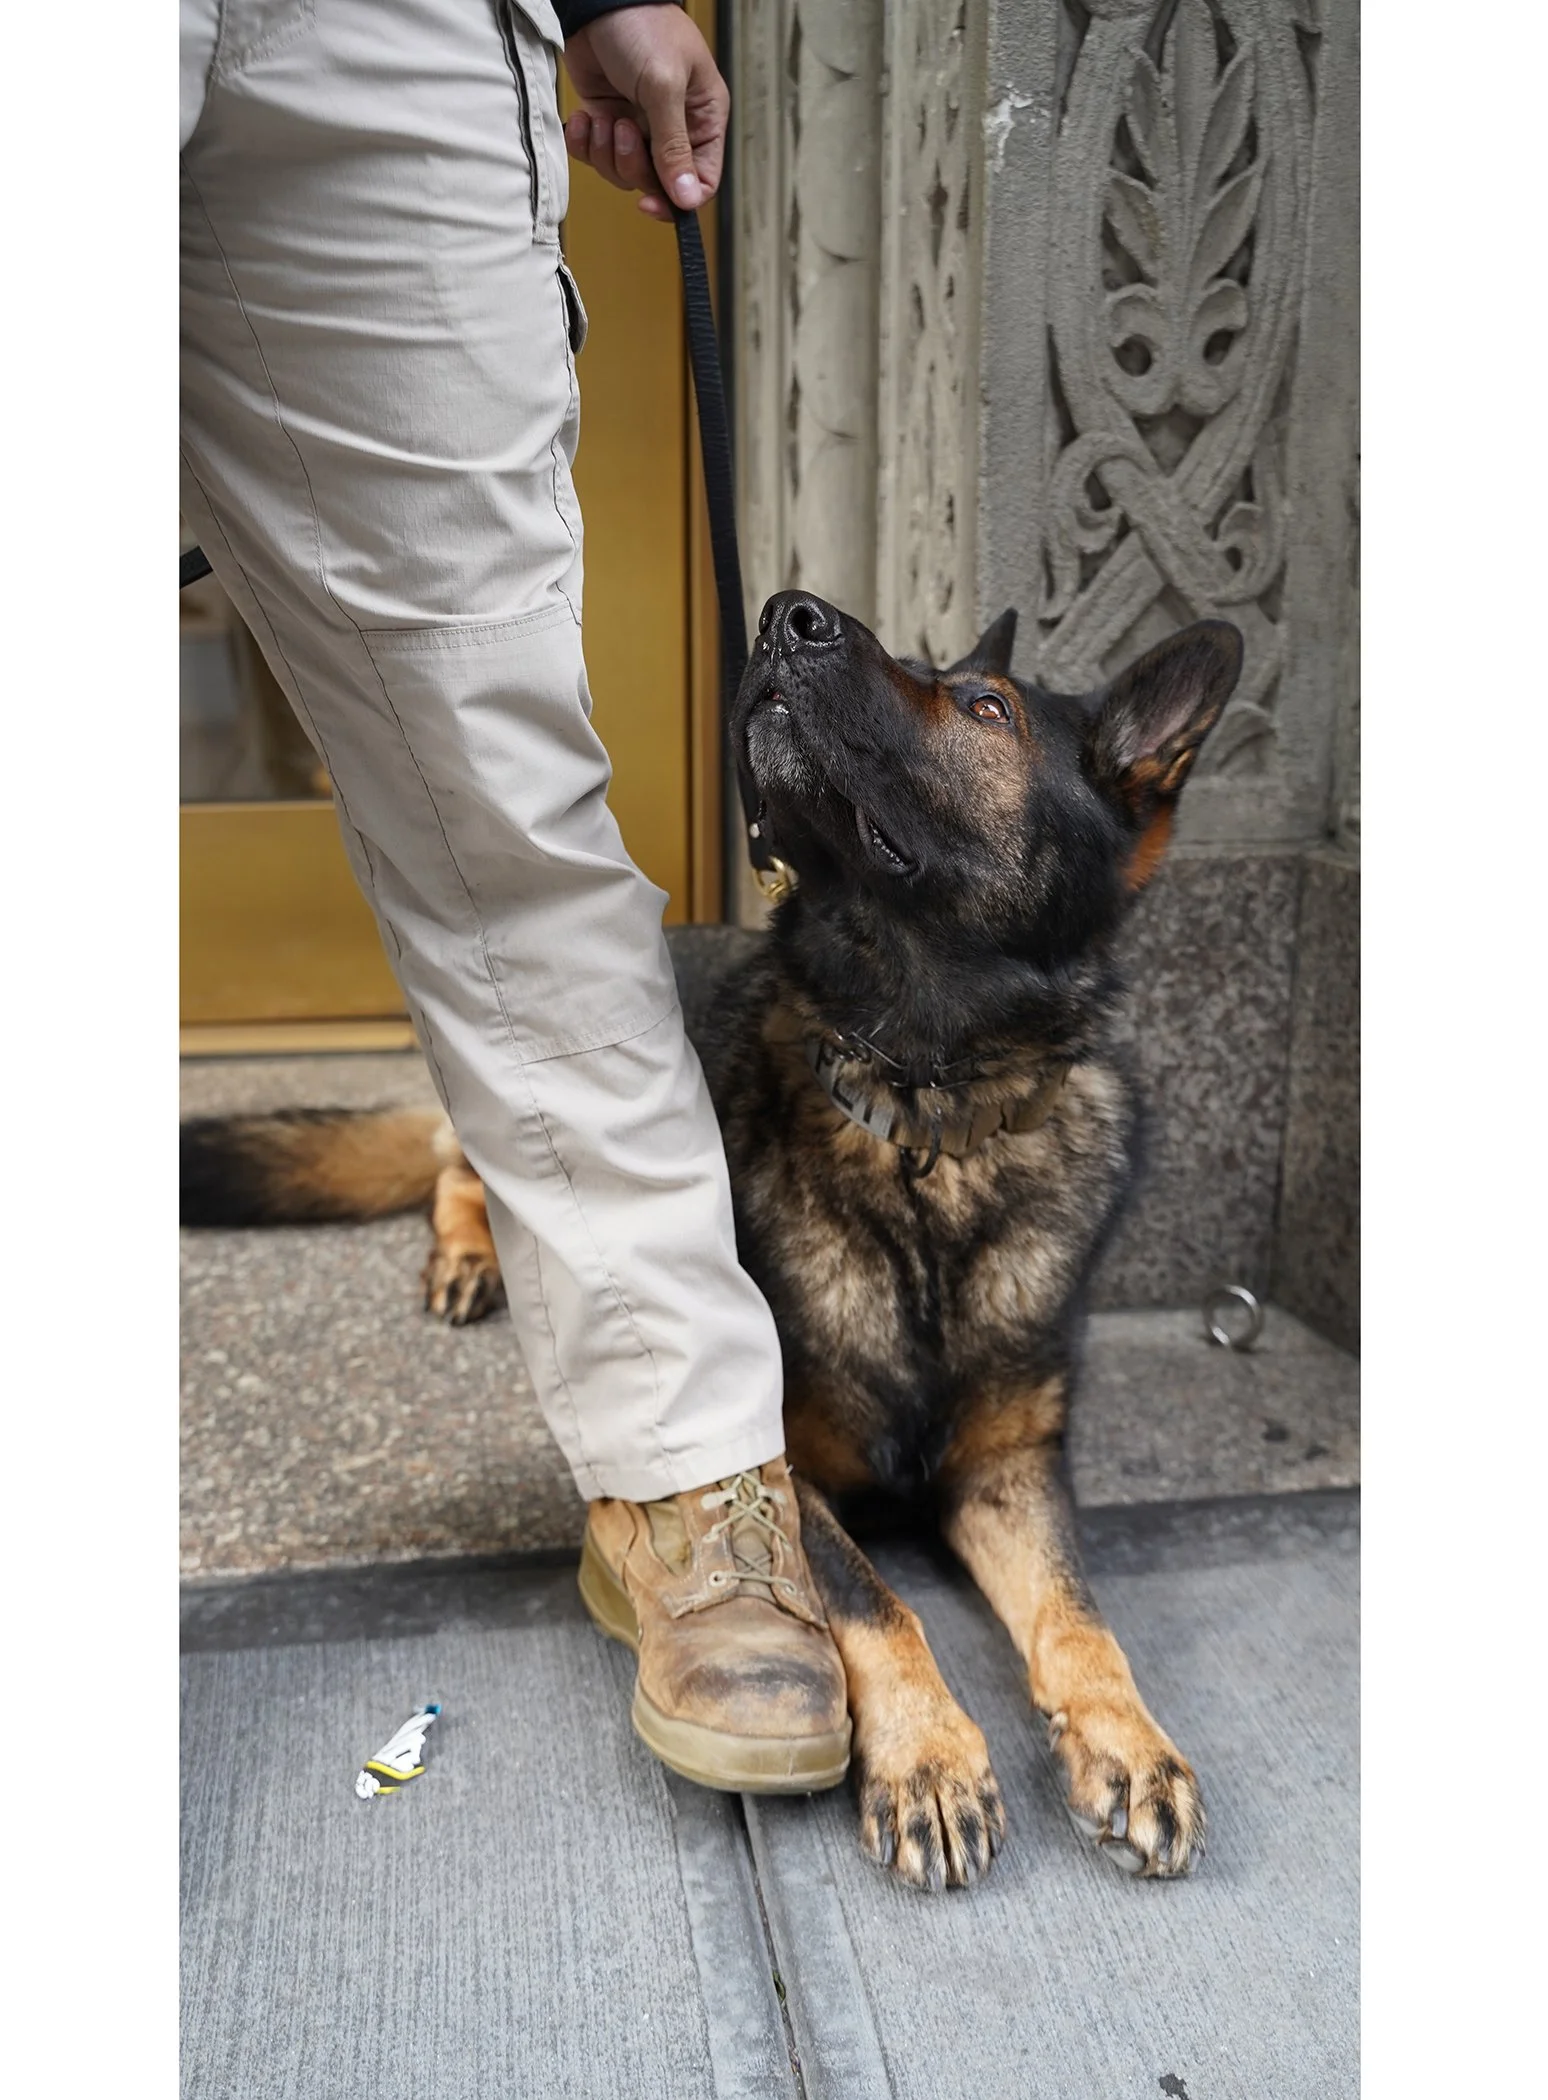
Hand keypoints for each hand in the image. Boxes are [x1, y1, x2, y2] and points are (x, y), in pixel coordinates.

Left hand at [562, 6, 728, 221]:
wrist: (597, 1)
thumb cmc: (643, 26)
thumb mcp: (664, 85)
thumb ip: (673, 146)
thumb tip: (686, 196)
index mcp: (702, 119)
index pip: (701, 180)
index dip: (678, 199)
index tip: (650, 201)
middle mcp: (673, 128)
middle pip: (657, 183)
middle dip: (632, 164)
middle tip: (623, 131)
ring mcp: (638, 127)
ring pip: (623, 173)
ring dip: (606, 152)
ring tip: (604, 117)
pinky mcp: (607, 121)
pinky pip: (595, 156)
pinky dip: (585, 143)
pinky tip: (585, 117)